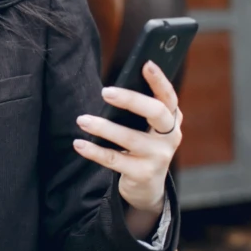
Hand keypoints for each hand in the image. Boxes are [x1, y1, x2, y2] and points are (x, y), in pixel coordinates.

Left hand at [72, 60, 182, 214]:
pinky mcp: (143, 174)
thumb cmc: (141, 146)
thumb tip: (112, 87)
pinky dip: (94, 151)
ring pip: (130, 137)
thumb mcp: (146, 127)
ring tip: (82, 120)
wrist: (146, 186)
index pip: (169, 96)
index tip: (146, 63)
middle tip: (105, 91)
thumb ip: (138, 109)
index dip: (160, 80)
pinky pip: (114, 159)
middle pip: (155, 112)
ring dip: (103, 127)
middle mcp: (170, 137)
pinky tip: (79, 144)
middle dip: (131, 99)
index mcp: (171, 120)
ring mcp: (158, 157)